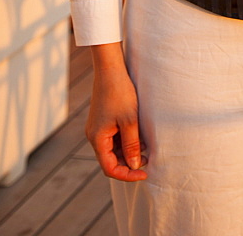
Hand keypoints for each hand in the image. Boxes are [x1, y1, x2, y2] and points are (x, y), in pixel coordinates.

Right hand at [86, 43, 147, 182]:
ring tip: (146, 147)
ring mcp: (97, 128)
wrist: (111, 69)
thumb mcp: (130, 120)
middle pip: (110, 160)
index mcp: (97, 139)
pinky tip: (138, 135)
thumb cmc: (120, 93)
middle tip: (148, 160)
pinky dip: (125, 141)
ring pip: (113, 149)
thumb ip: (132, 145)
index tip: (144, 173)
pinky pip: (113, 138)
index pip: (110, 168)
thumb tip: (134, 165)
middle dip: (128, 163)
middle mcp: (94, 136)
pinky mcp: (102, 121)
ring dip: (128, 152)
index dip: (127, 174)